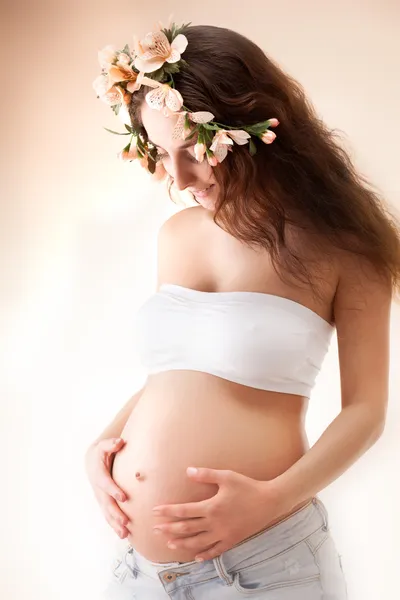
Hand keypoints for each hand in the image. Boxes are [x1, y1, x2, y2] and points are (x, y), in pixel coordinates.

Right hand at [85, 438, 128, 538]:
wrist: (91, 462)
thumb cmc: (101, 453)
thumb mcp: (104, 446)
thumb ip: (111, 444)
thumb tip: (119, 442)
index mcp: (99, 475)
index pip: (106, 484)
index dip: (114, 490)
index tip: (123, 497)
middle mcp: (99, 489)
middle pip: (107, 503)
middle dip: (115, 513)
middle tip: (125, 522)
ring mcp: (100, 498)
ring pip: (107, 513)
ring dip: (115, 524)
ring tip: (124, 535)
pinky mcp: (104, 503)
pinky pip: (108, 516)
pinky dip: (114, 526)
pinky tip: (124, 535)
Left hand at [151, 467, 280, 561]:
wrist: (269, 502)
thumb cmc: (247, 487)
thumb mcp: (226, 476)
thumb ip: (206, 474)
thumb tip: (188, 471)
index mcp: (211, 507)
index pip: (184, 511)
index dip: (168, 511)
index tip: (155, 511)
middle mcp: (214, 523)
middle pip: (187, 528)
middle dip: (169, 529)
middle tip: (155, 530)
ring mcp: (223, 534)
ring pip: (198, 542)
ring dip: (182, 543)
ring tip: (169, 544)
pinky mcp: (232, 540)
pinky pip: (215, 550)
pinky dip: (204, 554)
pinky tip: (196, 556)